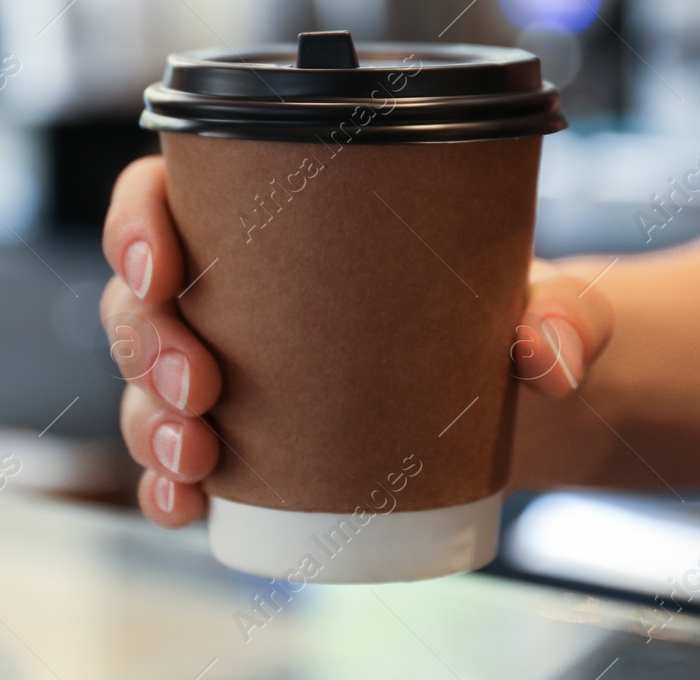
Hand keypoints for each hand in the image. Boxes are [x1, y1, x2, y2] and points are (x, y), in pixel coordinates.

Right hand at [100, 156, 613, 527]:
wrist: (512, 401)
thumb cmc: (499, 312)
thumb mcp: (545, 298)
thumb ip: (566, 315)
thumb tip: (549, 356)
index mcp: (269, 210)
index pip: (159, 195)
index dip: (134, 224)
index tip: (160, 265)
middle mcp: (229, 285)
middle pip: (138, 300)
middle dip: (148, 344)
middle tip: (199, 386)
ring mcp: (223, 366)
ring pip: (144, 384)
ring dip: (150, 421)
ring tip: (200, 458)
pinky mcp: (240, 439)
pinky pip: (175, 462)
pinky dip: (167, 487)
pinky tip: (188, 505)